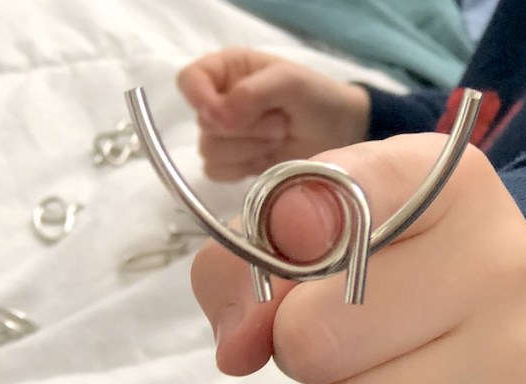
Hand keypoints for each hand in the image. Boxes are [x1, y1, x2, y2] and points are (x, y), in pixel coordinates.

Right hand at [177, 48, 370, 180]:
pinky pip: (216, 172)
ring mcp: (223, 134)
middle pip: (203, 123)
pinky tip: (266, 157)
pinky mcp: (230, 163)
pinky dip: (243, 168)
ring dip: (250, 148)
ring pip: (209, 150)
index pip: (188, 80)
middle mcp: (217, 100)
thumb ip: (252, 92)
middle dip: (245, 128)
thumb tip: (220, 117)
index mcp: (225, 70)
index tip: (224, 114)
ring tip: (278, 136)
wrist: (337, 133)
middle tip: (279, 121)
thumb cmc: (315, 96)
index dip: (199, 99)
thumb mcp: (289, 81)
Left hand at [190, 134, 525, 383]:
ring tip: (369, 376)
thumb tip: (239, 347)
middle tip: (333, 334)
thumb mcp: (318, 221)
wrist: (500, 305)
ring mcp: (522, 352)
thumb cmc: (391, 258)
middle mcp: (499, 259)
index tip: (289, 237)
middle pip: (316, 340)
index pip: (343, 196)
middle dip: (298, 347)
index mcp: (446, 184)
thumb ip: (246, 257)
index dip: (289, 230)